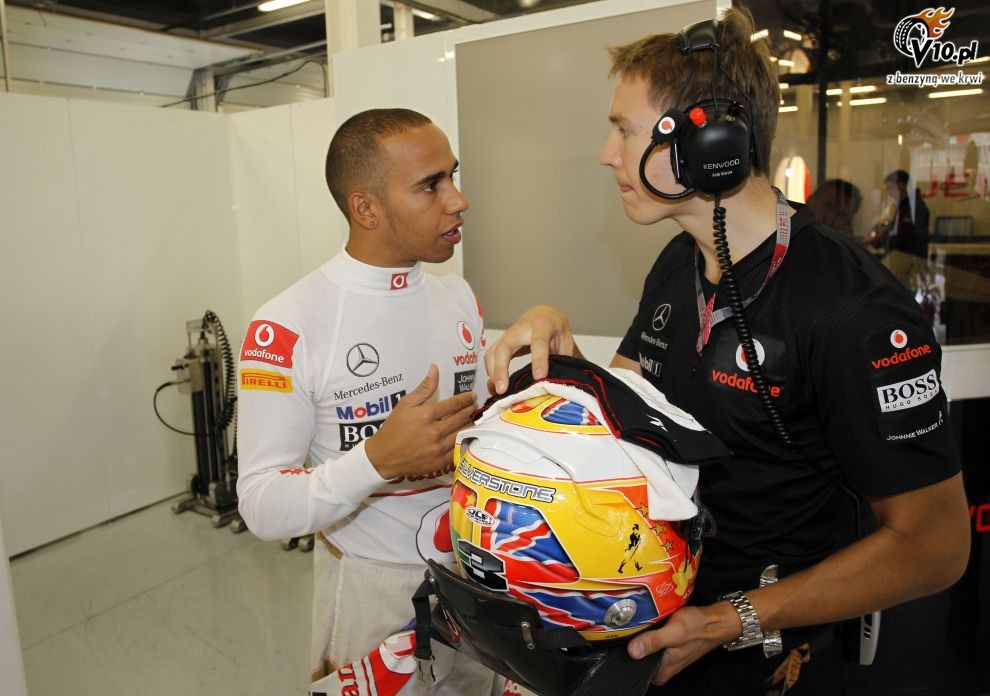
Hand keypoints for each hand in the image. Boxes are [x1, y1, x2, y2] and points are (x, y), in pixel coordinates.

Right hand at [364, 365, 476, 479]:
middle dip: (470, 410)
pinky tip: (465, 435)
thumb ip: (424, 388)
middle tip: (475, 406)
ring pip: (462, 433)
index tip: (472, 396)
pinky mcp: (440, 462)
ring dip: (470, 424)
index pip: (454, 404)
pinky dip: (464, 441)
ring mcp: (438, 448)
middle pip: (462, 418)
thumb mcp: (405, 404)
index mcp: (426, 415)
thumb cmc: (393, 428)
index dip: (466, 398)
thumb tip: (435, 369)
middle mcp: (434, 431)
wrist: (384, 457)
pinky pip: (458, 450)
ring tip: (472, 419)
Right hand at [484, 305, 575, 393]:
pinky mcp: (501, 342)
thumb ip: (562, 359)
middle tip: (502, 390)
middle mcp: (521, 329)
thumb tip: (555, 382)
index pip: (539, 342)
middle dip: (502, 368)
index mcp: (542, 326)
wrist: (543, 315)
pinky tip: (494, 385)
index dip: (538, 360)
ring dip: (493, 372)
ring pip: (494, 351)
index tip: (538, 377)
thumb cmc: (555, 329)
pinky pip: (491, 356)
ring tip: (497, 391)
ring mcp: (508, 335)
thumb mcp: (565, 341)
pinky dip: (491, 371)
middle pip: (505, 346)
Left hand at [627, 603, 737, 685]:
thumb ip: (653, 642)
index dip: (625, 654)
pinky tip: (648, 622)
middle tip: (629, 626)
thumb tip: (632, 651)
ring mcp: (665, 657)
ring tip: (638, 622)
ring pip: (643, 648)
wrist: (715, 621)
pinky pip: (650, 642)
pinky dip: (648, 632)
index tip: (619, 638)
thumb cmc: (698, 627)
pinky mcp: (666, 647)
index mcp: (662, 671)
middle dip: (632, 642)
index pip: (634, 669)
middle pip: (637, 658)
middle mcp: (663, 667)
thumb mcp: (674, 632)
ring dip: (640, 636)